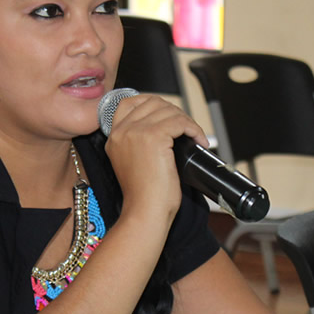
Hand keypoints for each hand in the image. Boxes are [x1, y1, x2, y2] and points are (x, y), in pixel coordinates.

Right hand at [104, 94, 208, 217]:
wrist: (145, 211)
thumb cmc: (144, 196)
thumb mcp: (133, 163)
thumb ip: (139, 143)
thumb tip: (165, 129)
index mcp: (114, 137)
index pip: (130, 103)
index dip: (152, 103)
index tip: (169, 114)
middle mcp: (122, 131)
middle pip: (152, 102)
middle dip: (174, 112)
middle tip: (186, 128)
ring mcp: (136, 132)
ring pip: (168, 111)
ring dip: (186, 121)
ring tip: (194, 136)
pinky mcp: (153, 137)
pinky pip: (180, 121)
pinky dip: (194, 129)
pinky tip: (198, 140)